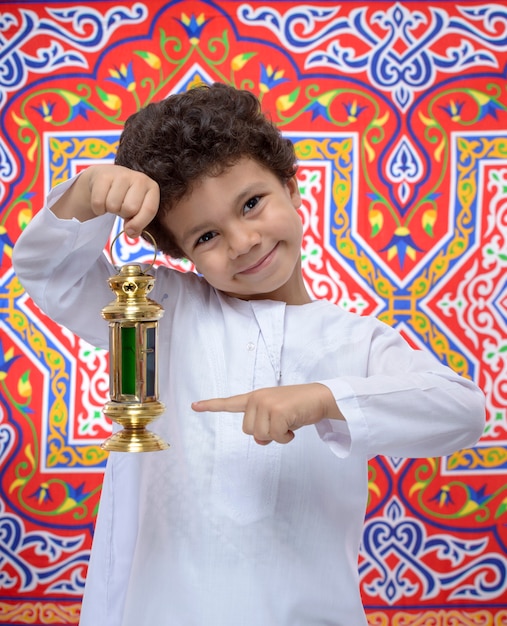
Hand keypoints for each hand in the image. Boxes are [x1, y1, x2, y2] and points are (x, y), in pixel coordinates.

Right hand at [52, 164, 159, 236]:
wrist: (105, 179)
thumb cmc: (126, 198)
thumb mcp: (137, 211)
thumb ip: (138, 225)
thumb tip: (131, 232)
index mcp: (152, 188)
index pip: (149, 210)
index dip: (138, 224)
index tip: (130, 230)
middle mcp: (140, 178)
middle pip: (129, 208)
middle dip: (123, 214)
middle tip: (121, 208)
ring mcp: (122, 174)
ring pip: (113, 205)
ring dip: (110, 209)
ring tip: (112, 202)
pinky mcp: (104, 175)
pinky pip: (98, 202)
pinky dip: (98, 208)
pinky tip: (102, 199)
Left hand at [192, 383, 343, 444]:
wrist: (320, 397)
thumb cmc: (298, 408)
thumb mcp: (278, 419)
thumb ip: (264, 428)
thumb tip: (259, 440)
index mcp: (255, 398)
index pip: (230, 402)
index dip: (211, 406)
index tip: (194, 405)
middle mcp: (257, 398)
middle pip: (249, 431)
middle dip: (266, 433)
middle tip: (282, 424)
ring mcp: (266, 403)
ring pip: (261, 435)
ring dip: (277, 436)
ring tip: (289, 423)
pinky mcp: (277, 410)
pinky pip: (275, 437)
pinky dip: (286, 437)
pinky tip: (294, 427)